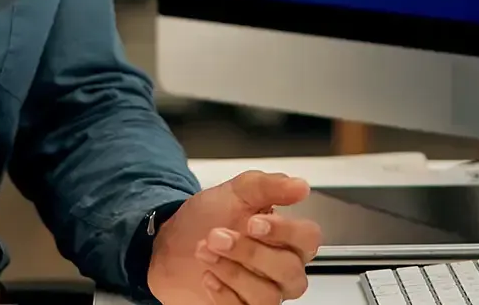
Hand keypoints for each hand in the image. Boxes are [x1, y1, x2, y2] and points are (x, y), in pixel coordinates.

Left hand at [146, 171, 322, 304]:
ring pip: (267, 296)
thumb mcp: (235, 192)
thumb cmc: (207, 219)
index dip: (285, 231)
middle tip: (217, 235)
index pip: (308, 238)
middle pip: (289, 270)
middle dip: (250, 251)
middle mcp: (281, 270)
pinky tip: (207, 275)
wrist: (170, 244)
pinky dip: (223, 293)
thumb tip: (299, 186)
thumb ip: (268, 186)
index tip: (253, 222)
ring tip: (205, 250)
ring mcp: (263, 293)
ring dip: (232, 271)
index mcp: (287, 238)